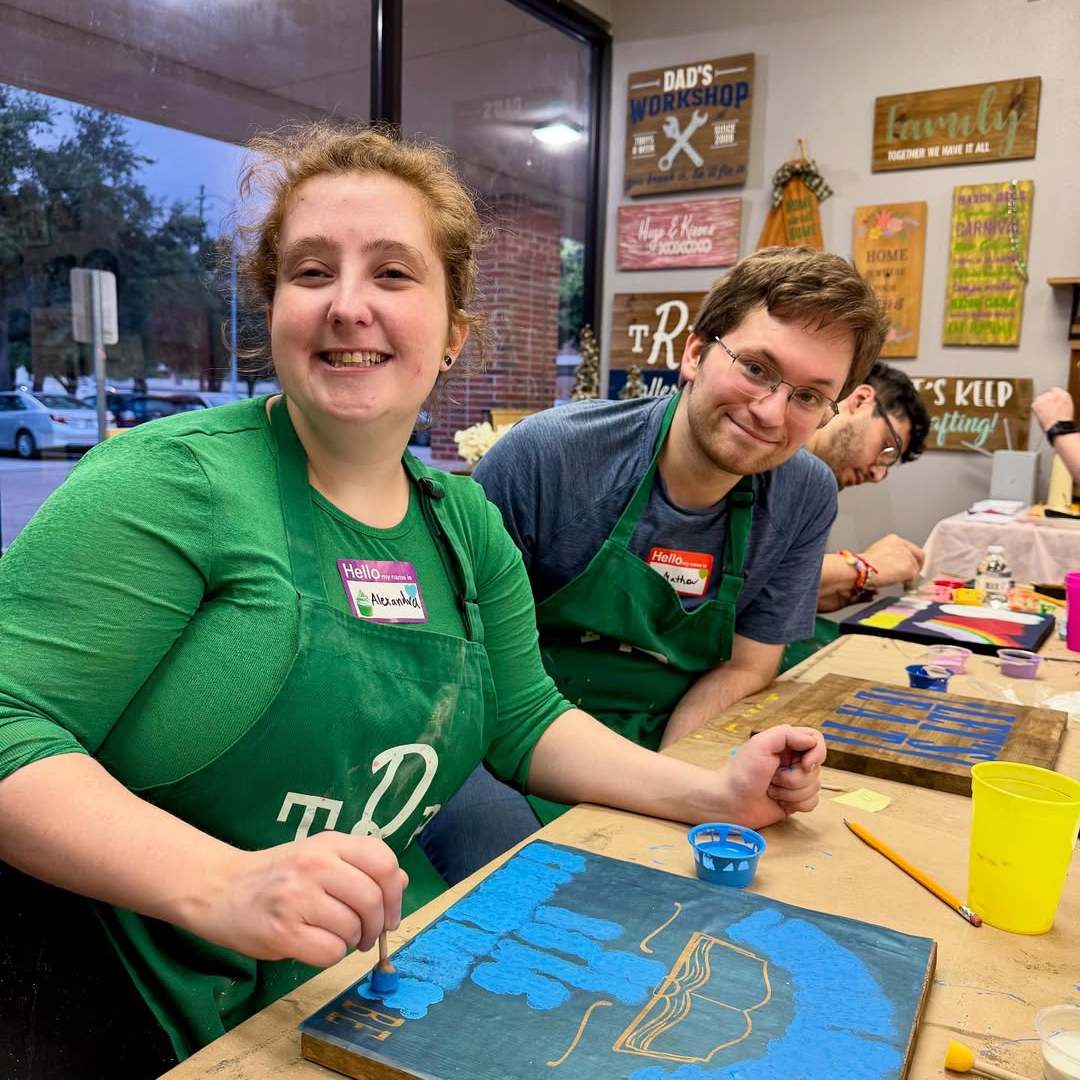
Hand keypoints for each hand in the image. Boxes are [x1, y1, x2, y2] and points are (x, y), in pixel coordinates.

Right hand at [186, 831, 407, 967]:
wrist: (222, 889)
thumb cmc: (279, 874)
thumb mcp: (322, 856)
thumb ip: (362, 866)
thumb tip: (402, 882)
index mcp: (329, 843)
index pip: (384, 862)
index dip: (395, 893)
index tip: (390, 913)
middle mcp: (315, 865)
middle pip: (372, 900)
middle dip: (377, 925)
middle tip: (367, 935)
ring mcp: (297, 898)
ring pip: (352, 929)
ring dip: (352, 941)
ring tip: (335, 935)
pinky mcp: (282, 932)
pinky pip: (330, 952)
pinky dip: (331, 955)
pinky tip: (317, 944)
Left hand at [725, 725, 825, 828]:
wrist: (730, 803)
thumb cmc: (742, 772)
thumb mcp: (761, 744)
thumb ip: (787, 735)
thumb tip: (811, 741)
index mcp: (786, 744)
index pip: (816, 740)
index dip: (817, 754)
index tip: (804, 764)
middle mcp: (793, 761)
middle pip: (817, 768)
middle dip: (795, 778)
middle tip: (773, 778)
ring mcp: (795, 782)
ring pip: (815, 787)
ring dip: (792, 792)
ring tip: (771, 790)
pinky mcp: (795, 801)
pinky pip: (812, 802)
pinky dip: (797, 804)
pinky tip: (780, 802)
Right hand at [861, 533, 924, 586]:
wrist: (861, 570)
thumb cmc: (863, 565)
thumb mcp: (877, 552)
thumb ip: (890, 555)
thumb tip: (895, 565)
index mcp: (894, 539)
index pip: (911, 548)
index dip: (912, 559)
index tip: (911, 566)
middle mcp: (902, 545)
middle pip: (918, 557)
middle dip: (915, 567)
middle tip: (911, 576)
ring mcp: (907, 557)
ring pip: (916, 569)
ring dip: (911, 577)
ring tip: (902, 583)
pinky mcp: (909, 569)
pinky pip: (914, 579)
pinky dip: (910, 584)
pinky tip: (903, 586)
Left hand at [1033, 387, 1073, 430]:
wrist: (1059, 426)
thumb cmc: (1063, 420)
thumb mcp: (1066, 407)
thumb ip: (1059, 401)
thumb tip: (1053, 401)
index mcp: (1063, 394)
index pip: (1054, 391)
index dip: (1051, 398)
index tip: (1050, 404)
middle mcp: (1054, 393)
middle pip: (1045, 395)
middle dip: (1045, 402)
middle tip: (1048, 412)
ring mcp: (1044, 397)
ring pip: (1039, 400)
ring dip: (1040, 406)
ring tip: (1046, 415)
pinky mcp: (1036, 403)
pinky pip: (1034, 405)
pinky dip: (1036, 411)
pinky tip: (1042, 416)